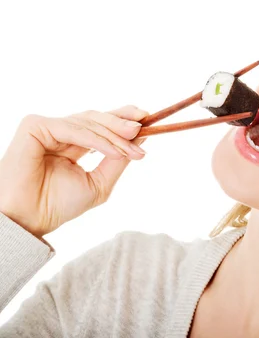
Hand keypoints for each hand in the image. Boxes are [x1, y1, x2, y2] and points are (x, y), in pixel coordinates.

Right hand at [0, 105, 148, 237]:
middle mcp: (60, 133)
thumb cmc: (57, 205)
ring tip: (132, 149)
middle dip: (122, 123)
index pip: (101, 124)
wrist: (29, 220)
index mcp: (74, 143)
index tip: (148, 118)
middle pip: (97, 118)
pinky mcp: (35, 126)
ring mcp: (47, 127)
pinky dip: (95, 140)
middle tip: (142, 128)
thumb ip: (118, 161)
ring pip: (88, 122)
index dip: (123, 118)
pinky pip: (73, 129)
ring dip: (113, 136)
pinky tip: (113, 151)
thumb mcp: (99, 182)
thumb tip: (141, 138)